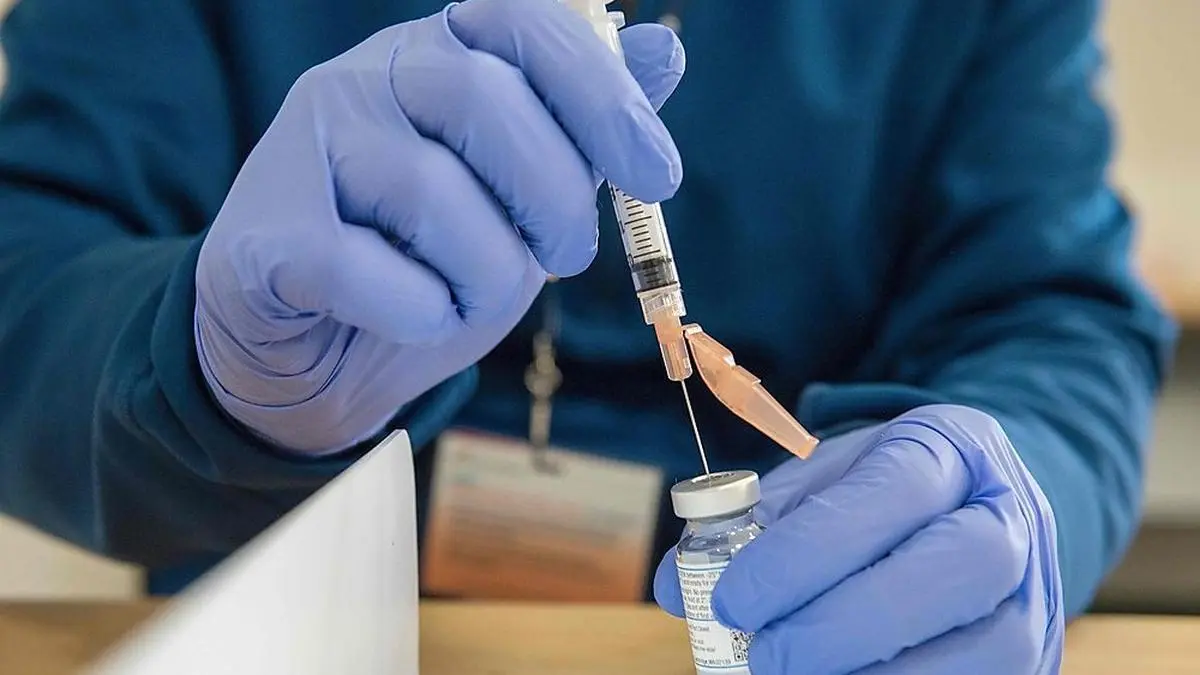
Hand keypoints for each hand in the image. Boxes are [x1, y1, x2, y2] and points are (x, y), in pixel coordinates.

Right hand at [194, 0, 684, 451]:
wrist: (316, 355)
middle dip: (553, 198)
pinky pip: (365, 271)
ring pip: (431, 194)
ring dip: (482, 277)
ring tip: (466, 299)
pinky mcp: (262, 232)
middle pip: (484, 99)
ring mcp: (303, 144)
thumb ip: (582, 130)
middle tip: (563, 258)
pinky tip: (405, 319)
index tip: (658, 176)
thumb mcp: (523, 199)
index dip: (603, 95)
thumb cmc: (428, 266)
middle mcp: (364, 77)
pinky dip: (415, 315)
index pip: (527, 22)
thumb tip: (665, 50)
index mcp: (437, 54)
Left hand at [654, 405, 1063, 673]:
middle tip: (764, 656)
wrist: (979, 509)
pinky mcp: (1036, 655)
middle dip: (845, 624)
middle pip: (952, 570)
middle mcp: (1012, 515)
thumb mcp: (821, 483)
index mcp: (953, 448)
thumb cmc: (882, 497)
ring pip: (983, 649)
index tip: (733, 600)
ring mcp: (1037, 592)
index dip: (807, 553)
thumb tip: (675, 582)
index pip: (890, 493)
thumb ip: (752, 523)